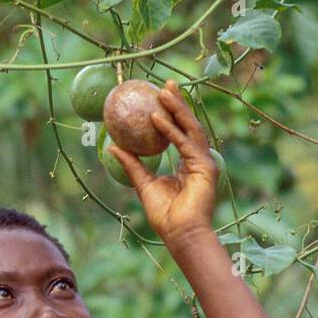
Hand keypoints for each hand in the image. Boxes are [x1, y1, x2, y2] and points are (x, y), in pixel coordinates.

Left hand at [106, 80, 217, 247]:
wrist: (180, 234)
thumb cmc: (165, 215)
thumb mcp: (143, 184)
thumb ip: (132, 164)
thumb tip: (113, 147)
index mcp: (186, 163)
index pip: (180, 132)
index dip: (172, 113)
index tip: (161, 96)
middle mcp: (197, 159)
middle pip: (188, 125)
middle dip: (178, 103)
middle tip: (166, 84)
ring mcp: (203, 161)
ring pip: (190, 128)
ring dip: (176, 109)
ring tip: (163, 92)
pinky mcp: (204, 166)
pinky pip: (184, 143)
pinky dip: (171, 130)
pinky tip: (157, 117)